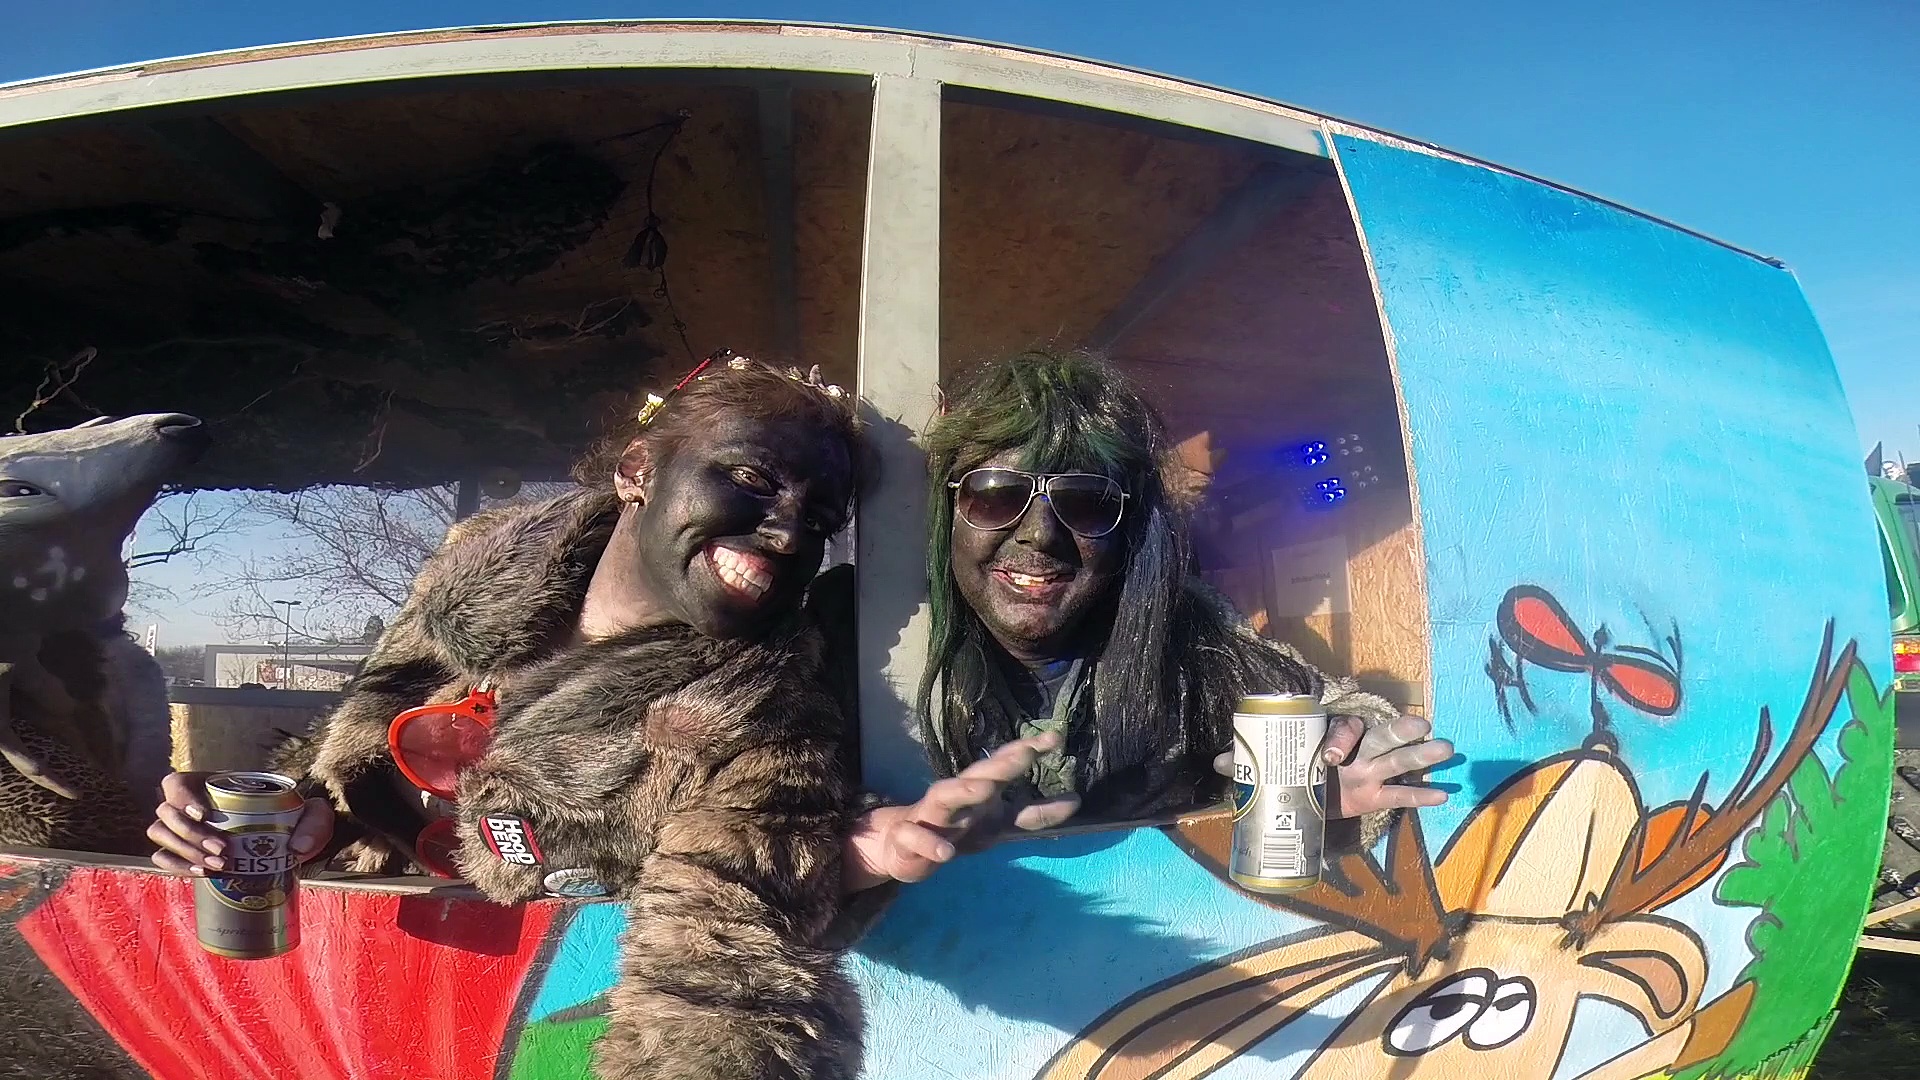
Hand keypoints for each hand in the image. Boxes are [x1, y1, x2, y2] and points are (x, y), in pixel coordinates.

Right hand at [147, 771, 334, 875]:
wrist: (290, 841)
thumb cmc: (296, 819)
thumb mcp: (313, 813)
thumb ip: (316, 821)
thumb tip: (297, 847)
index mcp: (212, 784)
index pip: (176, 783)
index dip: (182, 797)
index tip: (205, 815)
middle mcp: (191, 804)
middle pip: (166, 814)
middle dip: (190, 834)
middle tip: (222, 849)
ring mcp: (183, 830)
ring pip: (160, 835)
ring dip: (183, 851)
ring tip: (218, 865)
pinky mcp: (184, 853)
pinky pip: (163, 858)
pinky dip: (176, 866)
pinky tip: (202, 874)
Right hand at [843, 733, 1079, 893]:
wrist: (902, 847)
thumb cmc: (958, 828)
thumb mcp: (1000, 824)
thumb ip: (1036, 814)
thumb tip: (1078, 800)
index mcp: (980, 788)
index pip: (1005, 764)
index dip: (1029, 750)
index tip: (1056, 738)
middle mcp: (957, 794)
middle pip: (979, 774)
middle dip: (1000, 764)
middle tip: (1026, 753)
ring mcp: (931, 813)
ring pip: (945, 796)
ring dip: (964, 790)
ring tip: (984, 789)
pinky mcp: (909, 838)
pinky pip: (918, 839)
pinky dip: (931, 843)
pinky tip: (946, 852)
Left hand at [1213, 713, 1452, 818]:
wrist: (1304, 787)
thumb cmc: (1289, 765)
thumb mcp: (1268, 761)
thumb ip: (1247, 758)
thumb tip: (1217, 761)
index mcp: (1328, 734)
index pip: (1339, 730)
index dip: (1338, 741)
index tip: (1332, 759)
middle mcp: (1355, 748)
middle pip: (1381, 735)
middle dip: (1400, 730)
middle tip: (1421, 726)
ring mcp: (1371, 771)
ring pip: (1399, 759)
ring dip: (1422, 755)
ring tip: (1446, 747)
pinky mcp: (1377, 794)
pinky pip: (1402, 793)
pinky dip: (1421, 795)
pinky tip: (1443, 796)